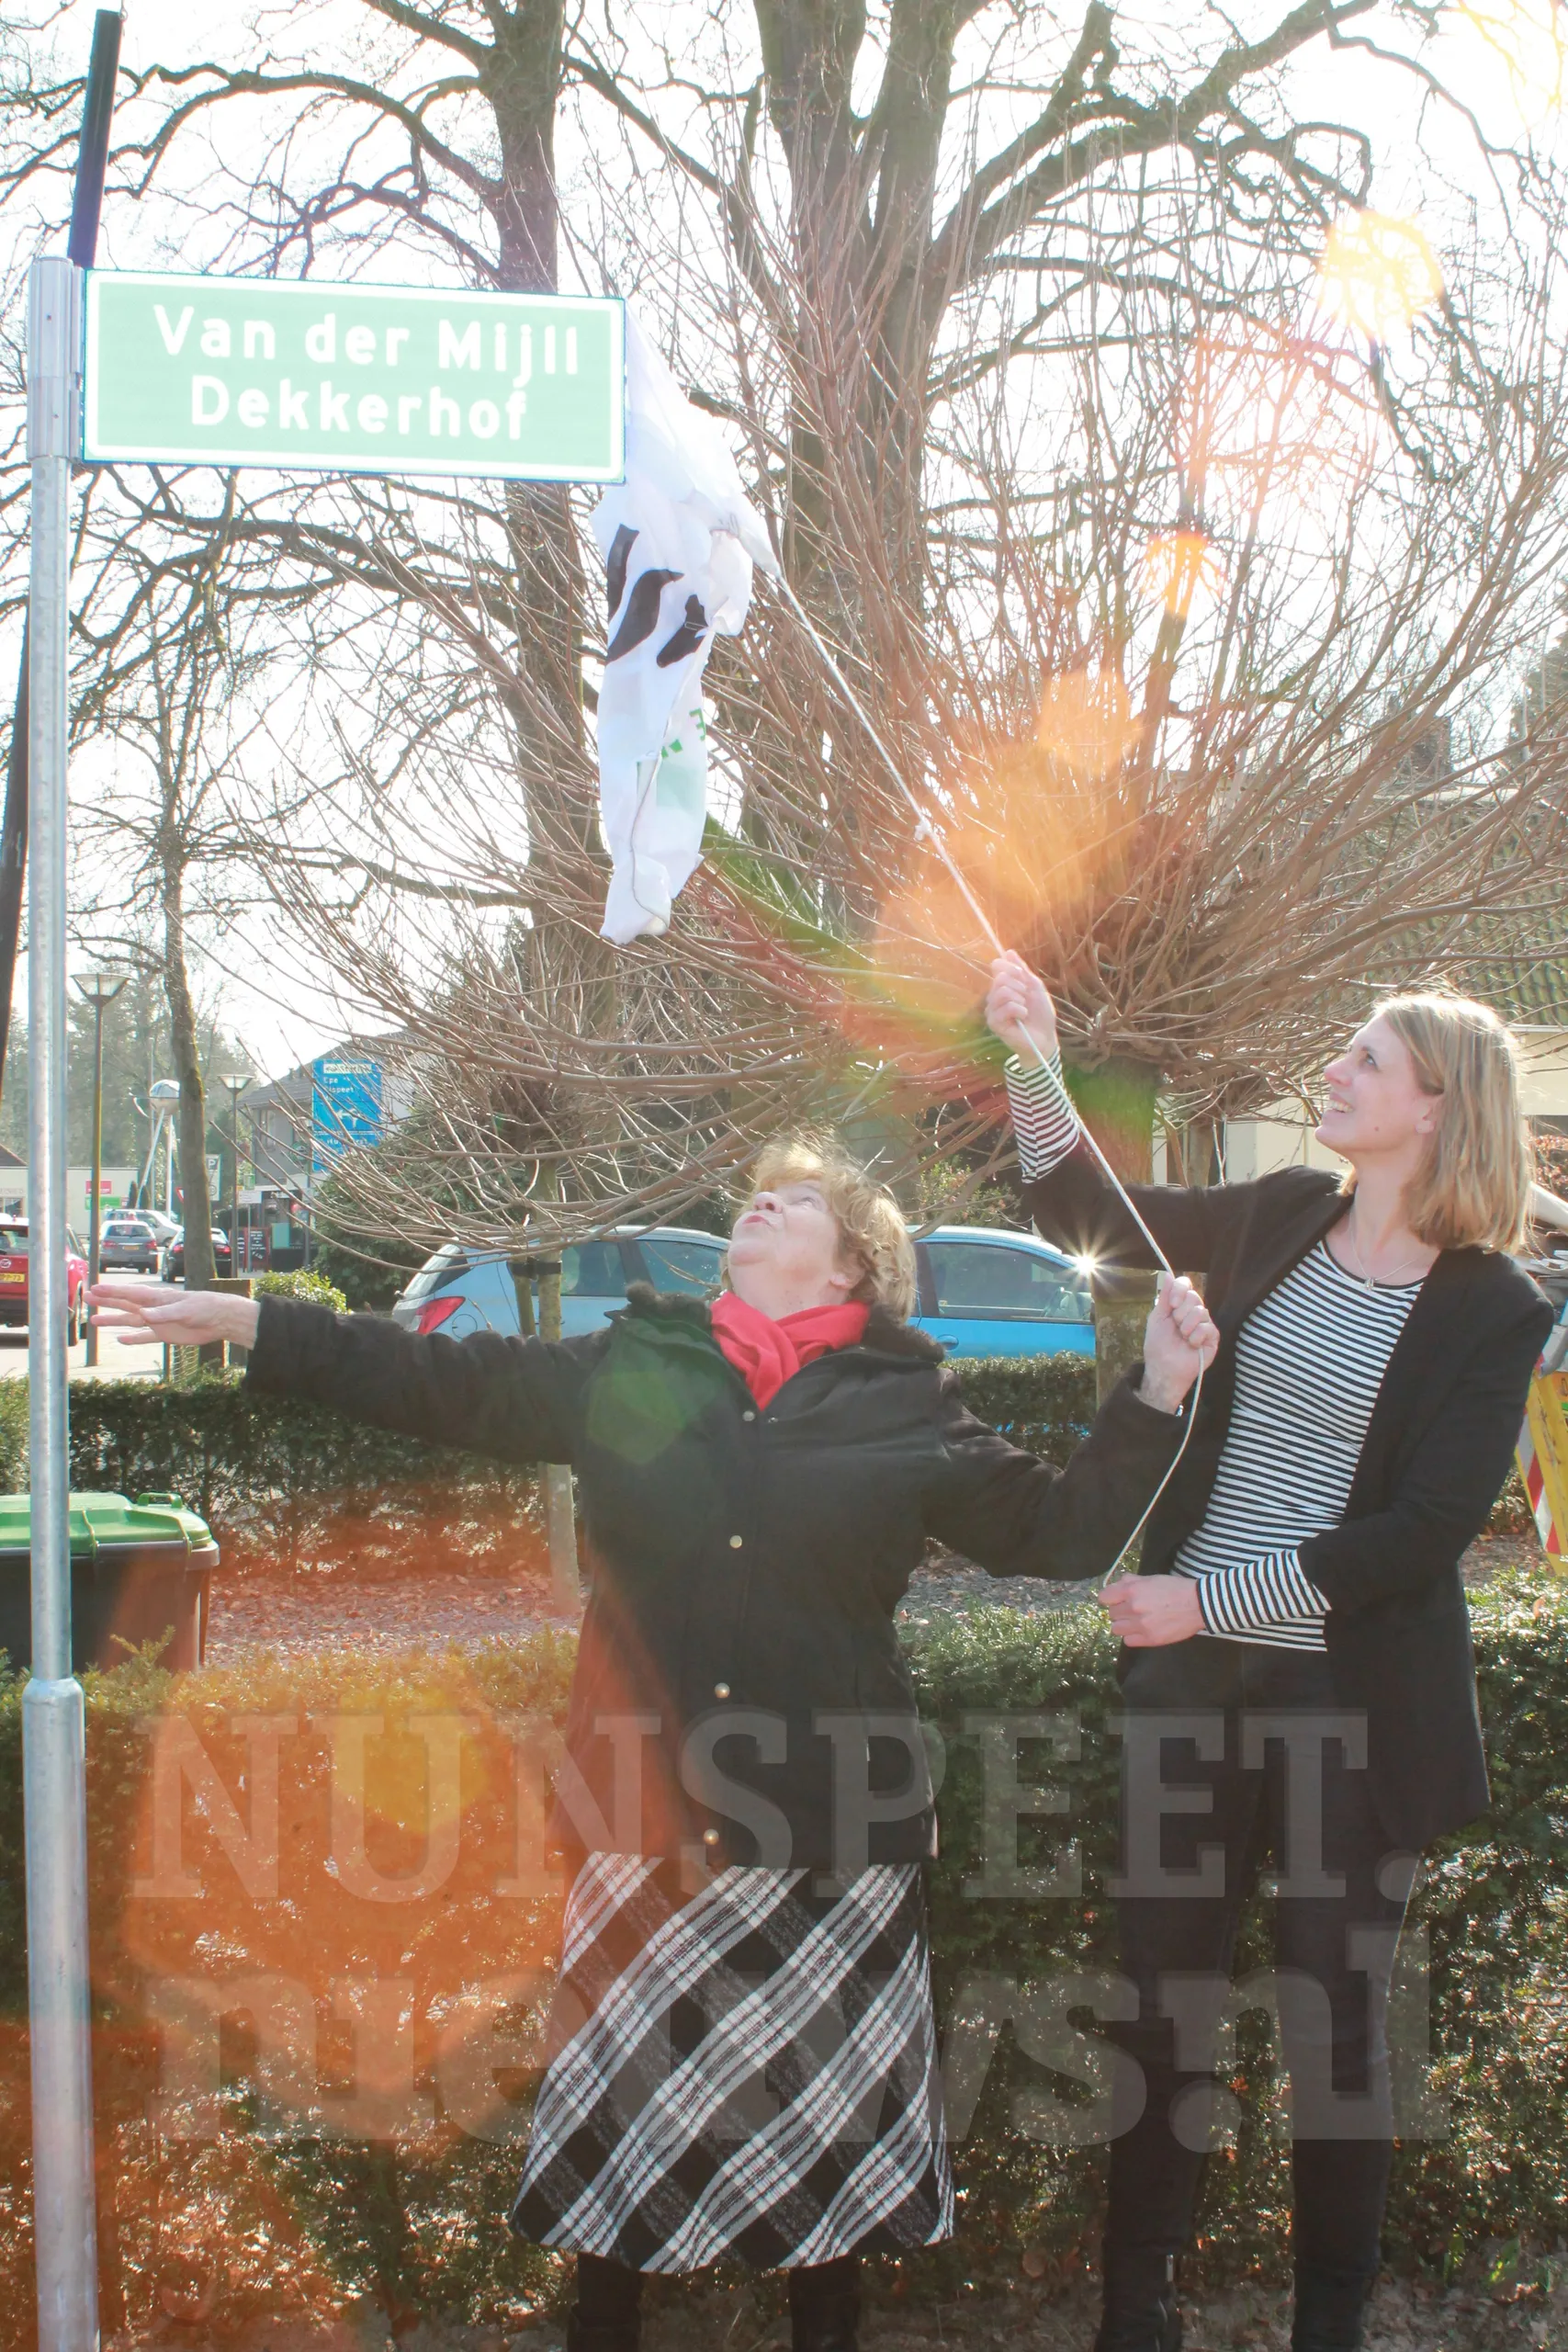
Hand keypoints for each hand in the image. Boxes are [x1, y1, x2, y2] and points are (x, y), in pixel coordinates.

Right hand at [88, 1281, 260, 1350]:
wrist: (219, 1320)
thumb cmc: (203, 1308)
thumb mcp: (183, 1310)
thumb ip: (161, 1314)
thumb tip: (142, 1315)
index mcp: (156, 1298)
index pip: (130, 1294)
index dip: (112, 1291)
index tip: (95, 1288)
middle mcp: (153, 1308)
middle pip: (125, 1305)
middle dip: (106, 1301)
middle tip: (87, 1298)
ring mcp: (157, 1321)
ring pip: (130, 1320)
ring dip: (113, 1320)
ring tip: (94, 1320)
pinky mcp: (164, 1334)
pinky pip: (144, 1337)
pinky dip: (132, 1339)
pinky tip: (120, 1340)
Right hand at [986, 950, 1058, 1061]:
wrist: (1045, 1036)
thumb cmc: (1040, 1013)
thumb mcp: (1034, 987)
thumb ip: (1022, 970)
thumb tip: (1008, 951)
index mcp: (1003, 986)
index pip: (997, 966)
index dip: (1012, 968)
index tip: (1023, 977)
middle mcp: (994, 996)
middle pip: (1001, 978)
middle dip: (1019, 986)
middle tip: (1026, 999)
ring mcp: (992, 1010)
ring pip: (1001, 991)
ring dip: (1019, 999)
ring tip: (1025, 1009)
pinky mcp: (994, 1023)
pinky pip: (1004, 1007)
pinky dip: (1019, 1010)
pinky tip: (1022, 1017)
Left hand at [1100, 1573, 1204, 1647]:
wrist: (1198, 1604)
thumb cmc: (1175, 1588)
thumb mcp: (1152, 1578)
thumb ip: (1132, 1581)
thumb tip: (1119, 1583)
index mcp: (1132, 1590)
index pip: (1104, 1597)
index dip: (1110, 1598)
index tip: (1116, 1600)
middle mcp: (1133, 1608)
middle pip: (1112, 1614)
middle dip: (1120, 1611)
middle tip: (1131, 1610)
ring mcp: (1140, 1625)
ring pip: (1117, 1629)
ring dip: (1124, 1625)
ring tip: (1135, 1621)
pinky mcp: (1150, 1639)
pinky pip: (1128, 1641)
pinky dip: (1132, 1636)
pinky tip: (1142, 1630)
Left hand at [1139, 1274, 1218, 1412]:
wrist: (1164, 1368)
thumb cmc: (1158, 1345)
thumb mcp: (1157, 1318)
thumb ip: (1164, 1297)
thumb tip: (1167, 1274)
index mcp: (1180, 1306)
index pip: (1186, 1285)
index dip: (1180, 1290)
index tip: (1171, 1304)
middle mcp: (1194, 1312)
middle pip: (1194, 1297)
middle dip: (1180, 1313)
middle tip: (1176, 1326)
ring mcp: (1204, 1324)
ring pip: (1201, 1312)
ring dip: (1187, 1326)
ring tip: (1183, 1338)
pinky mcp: (1213, 1338)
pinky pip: (1208, 1327)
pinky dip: (1196, 1336)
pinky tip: (1191, 1345)